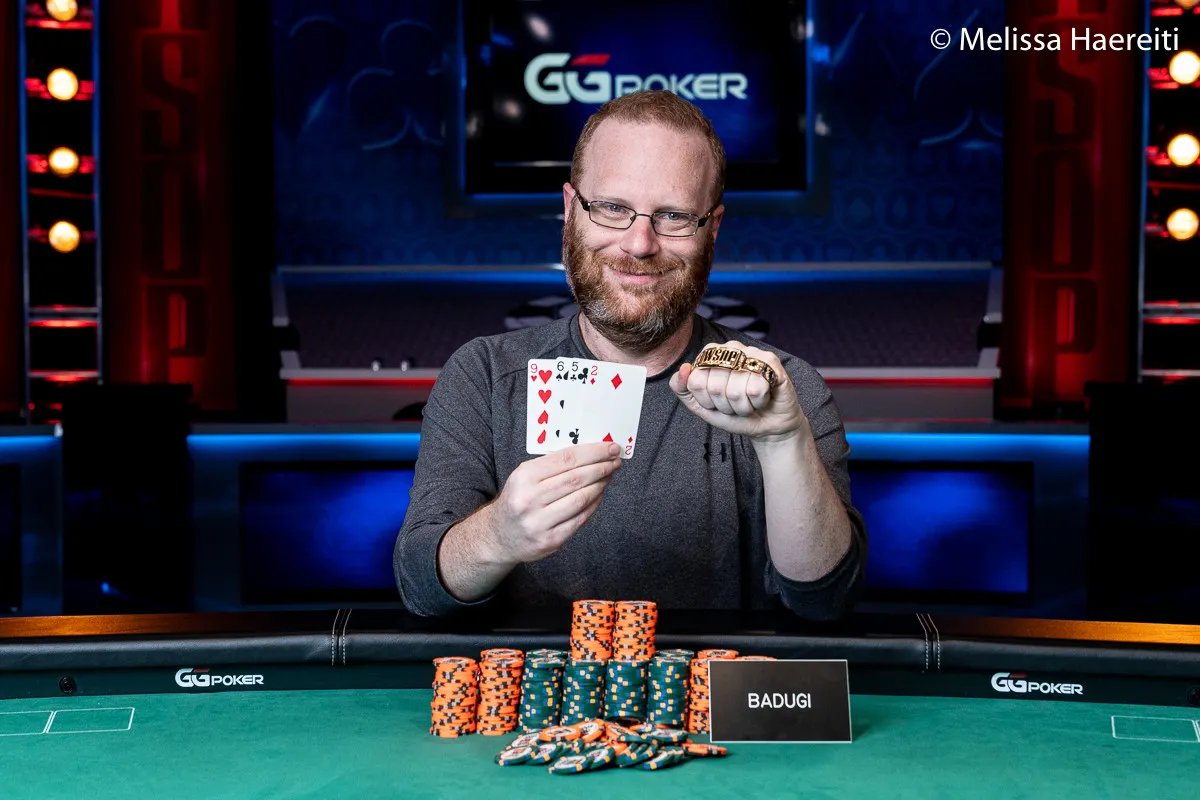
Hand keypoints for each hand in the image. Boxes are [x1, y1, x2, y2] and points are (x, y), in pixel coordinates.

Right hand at [485, 442, 621, 563]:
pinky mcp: (550, 540)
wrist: (499, 536)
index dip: (593, 452)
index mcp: (524, 477)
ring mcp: (539, 522)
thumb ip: (553, 465)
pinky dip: (594, 504)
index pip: (567, 459)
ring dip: (601, 484)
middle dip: (602, 467)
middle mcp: (529, 499)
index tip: (610, 448)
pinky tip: (599, 494)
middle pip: (576, 478)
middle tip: (616, 460)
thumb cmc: (519, 499)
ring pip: (581, 498)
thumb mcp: (525, 476)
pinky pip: (580, 518)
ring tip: (609, 475)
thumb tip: (591, 453)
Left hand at [669, 341, 805, 441]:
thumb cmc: (735, 414)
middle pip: (715, 386)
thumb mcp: (702, 406)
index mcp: (710, 355)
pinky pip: (756, 388)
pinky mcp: (771, 363)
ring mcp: (752, 353)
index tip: (717, 402)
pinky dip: (758, 401)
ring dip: (743, 406)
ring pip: (736, 389)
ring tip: (750, 402)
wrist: (766, 426)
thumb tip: (684, 368)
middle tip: (736, 404)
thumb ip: (683, 389)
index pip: (696, 381)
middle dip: (725, 405)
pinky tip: (763, 398)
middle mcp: (731, 349)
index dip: (707, 400)